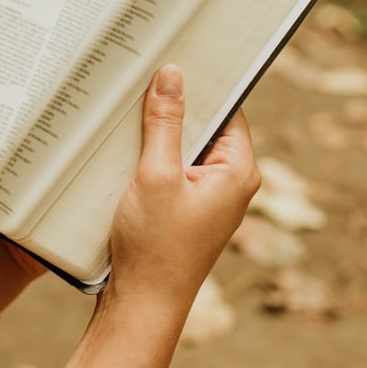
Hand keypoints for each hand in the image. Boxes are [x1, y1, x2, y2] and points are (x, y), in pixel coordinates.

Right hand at [106, 64, 259, 310]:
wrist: (142, 306)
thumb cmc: (155, 248)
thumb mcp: (156, 175)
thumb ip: (165, 123)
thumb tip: (173, 76)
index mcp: (238, 171)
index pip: (228, 110)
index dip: (203, 86)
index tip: (177, 61)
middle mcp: (230, 183)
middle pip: (205, 127)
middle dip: (175, 109)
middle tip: (146, 82)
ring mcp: (208, 198)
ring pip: (185, 148)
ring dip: (160, 136)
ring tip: (132, 116)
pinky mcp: (187, 210)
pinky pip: (173, 170)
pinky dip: (153, 159)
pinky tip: (128, 150)